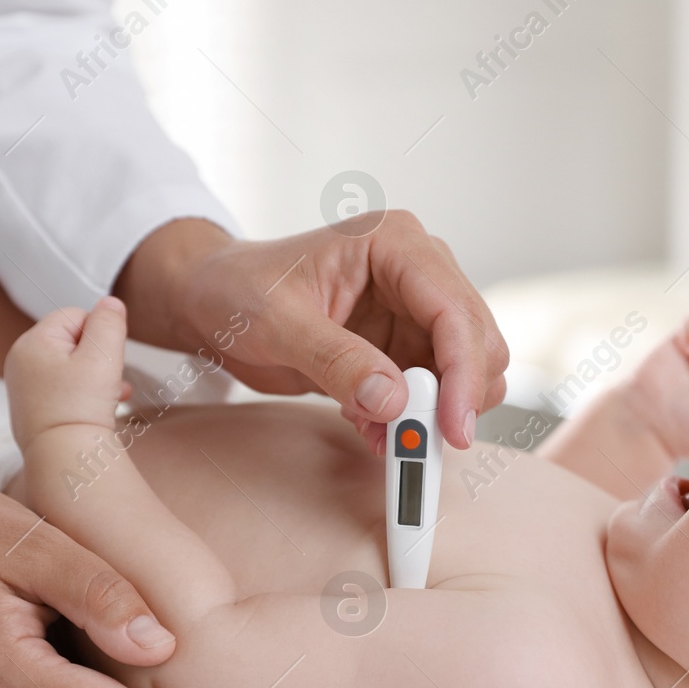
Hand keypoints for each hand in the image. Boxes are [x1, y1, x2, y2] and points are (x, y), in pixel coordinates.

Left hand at [5, 297, 127, 448]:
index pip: (75, 315)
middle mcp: (21, 361)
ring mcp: (24, 386)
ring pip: (71, 366)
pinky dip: (84, 394)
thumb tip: (110, 302)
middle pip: (72, 341)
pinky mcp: (33, 408)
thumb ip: (108, 322)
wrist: (63, 457)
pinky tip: (101, 409)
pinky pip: (64, 388)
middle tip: (109, 380)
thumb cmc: (81, 407)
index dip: (99, 334)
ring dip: (97, 377)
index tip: (106, 361)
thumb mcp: (103, 356)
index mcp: (32, 342)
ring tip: (110, 397)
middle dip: (99, 357)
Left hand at [116, 215, 508, 454]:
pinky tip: (374, 432)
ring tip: (385, 437)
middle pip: (477, 341)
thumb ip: (336, 359)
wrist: (211, 302)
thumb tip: (393, 400)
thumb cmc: (236, 289)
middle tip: (421, 443)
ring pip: (466, 372)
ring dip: (435, 414)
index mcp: (395, 244)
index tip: (452, 425)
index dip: (464, 370)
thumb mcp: (277, 323)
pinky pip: (433, 394)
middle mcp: (418, 273)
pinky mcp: (405, 348)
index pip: (454, 309)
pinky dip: (412, 423)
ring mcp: (415, 312)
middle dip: (458, 396)